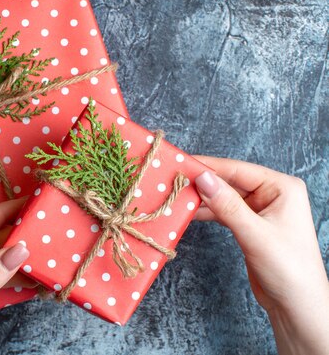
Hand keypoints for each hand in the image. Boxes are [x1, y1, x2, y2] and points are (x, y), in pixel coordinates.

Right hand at [193, 156, 328, 354]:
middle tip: (174, 181)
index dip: (209, 167)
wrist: (296, 304)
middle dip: (202, 183)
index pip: (238, 170)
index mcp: (282, 187)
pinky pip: (223, 211)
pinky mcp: (249, 224)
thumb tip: (203, 178)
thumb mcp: (255, 233)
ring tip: (176, 197)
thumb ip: (227, 205)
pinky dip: (206, 212)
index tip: (182, 165)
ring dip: (202, 198)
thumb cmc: (288, 268)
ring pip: (224, 196)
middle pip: (229, 181)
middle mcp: (271, 194)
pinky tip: (189, 212)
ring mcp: (260, 209)